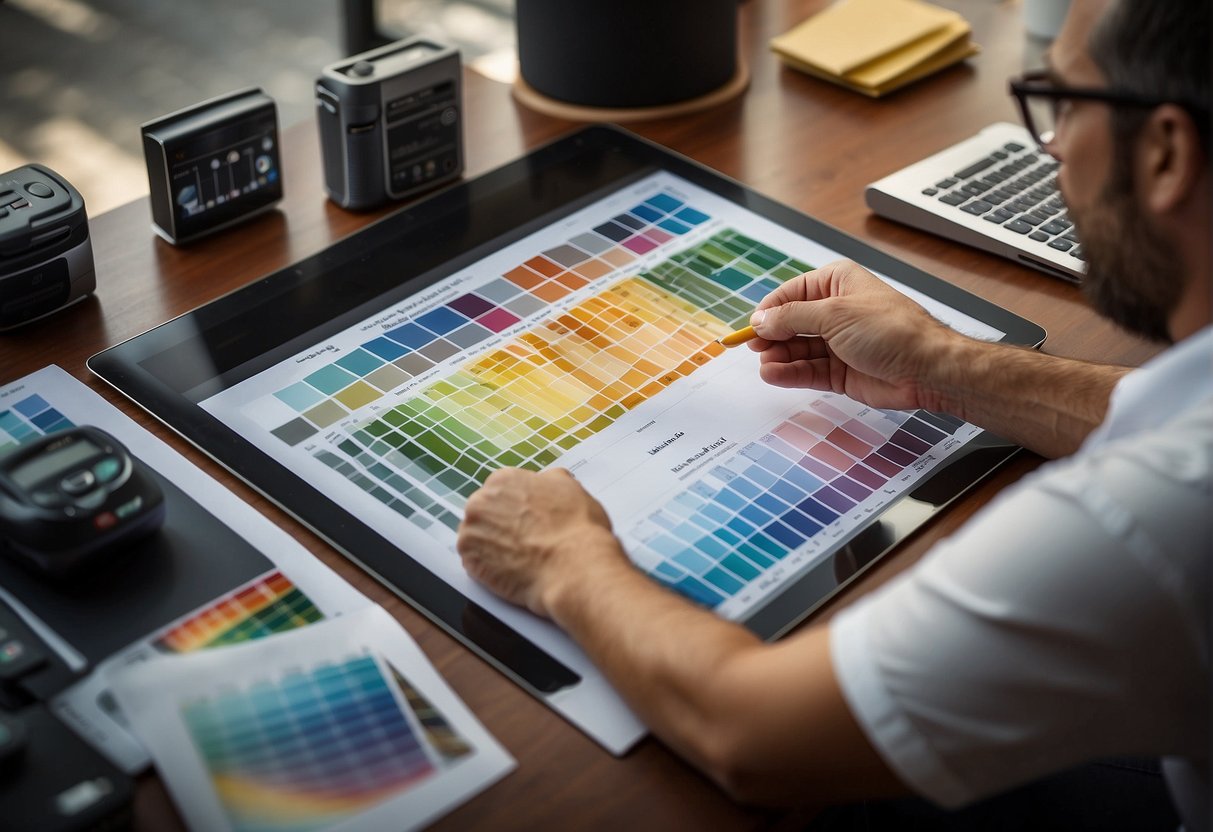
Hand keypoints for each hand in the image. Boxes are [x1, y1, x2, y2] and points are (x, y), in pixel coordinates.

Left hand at [457, 467, 623, 617]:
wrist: (573, 567)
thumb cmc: (577, 529)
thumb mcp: (570, 489)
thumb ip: (549, 482)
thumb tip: (547, 483)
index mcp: (504, 479)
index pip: (501, 491)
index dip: (515, 508)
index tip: (524, 520)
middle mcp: (481, 501)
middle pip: (484, 513)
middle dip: (499, 526)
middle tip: (522, 541)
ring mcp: (471, 531)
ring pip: (478, 538)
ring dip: (492, 547)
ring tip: (517, 558)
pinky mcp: (469, 561)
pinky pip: (474, 562)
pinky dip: (488, 568)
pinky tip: (510, 571)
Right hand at [748, 259, 958, 409]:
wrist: (926, 368)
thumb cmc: (890, 330)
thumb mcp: (834, 314)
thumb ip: (792, 318)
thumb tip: (761, 320)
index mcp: (836, 284)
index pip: (791, 294)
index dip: (770, 310)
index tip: (751, 326)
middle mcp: (835, 312)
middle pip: (791, 323)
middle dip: (772, 336)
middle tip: (754, 348)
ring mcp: (837, 343)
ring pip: (797, 350)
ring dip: (779, 357)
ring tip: (766, 365)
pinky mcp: (840, 371)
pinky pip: (808, 371)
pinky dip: (790, 373)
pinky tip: (774, 375)